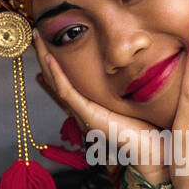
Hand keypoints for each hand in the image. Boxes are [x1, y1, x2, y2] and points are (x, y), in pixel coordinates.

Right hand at [32, 32, 169, 186]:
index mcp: (92, 109)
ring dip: (45, 59)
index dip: (54, 68)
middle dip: (45, 57)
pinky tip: (49, 58)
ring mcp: (83, 114)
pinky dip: (57, 74)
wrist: (154, 152)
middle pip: (56, 81)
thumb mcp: (136, 101)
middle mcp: (83, 112)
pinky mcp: (89, 116)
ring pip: (56, 82)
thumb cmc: (151, 129)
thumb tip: (137, 67)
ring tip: (36, 38)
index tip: (45, 52)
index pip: (67, 85)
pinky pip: (67, 92)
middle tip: (35, 36)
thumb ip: (131, 87)